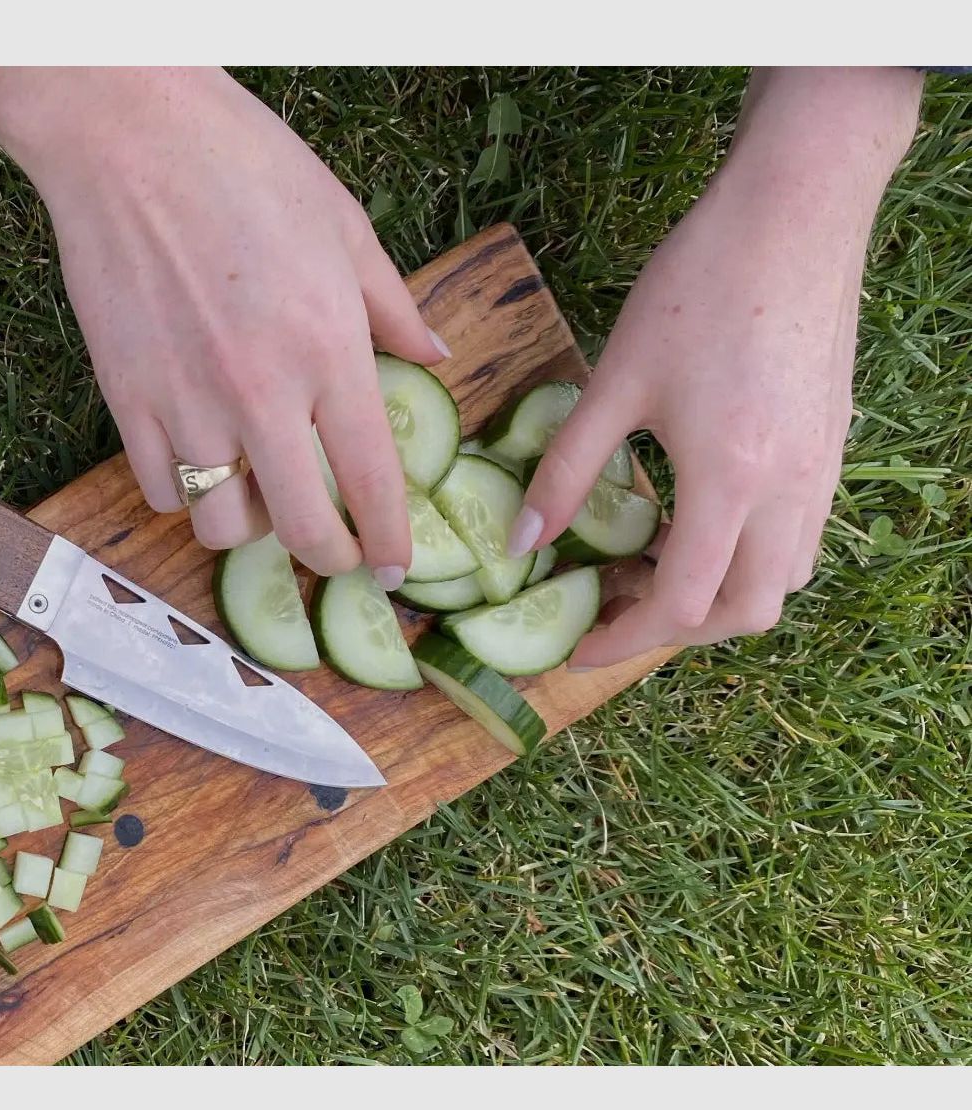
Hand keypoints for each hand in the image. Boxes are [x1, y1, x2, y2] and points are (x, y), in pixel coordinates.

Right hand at [0, 67, 446, 583]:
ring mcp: (186, 402)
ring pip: (221, 524)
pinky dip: (185, 491)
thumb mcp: (343, 225)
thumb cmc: (245, 165)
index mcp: (328, 348)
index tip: (393, 566)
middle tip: (336, 553)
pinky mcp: (125, 397)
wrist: (128, 134)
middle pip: (301, 528)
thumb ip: (391, 306)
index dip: (388, 540)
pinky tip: (199, 458)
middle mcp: (260, 393)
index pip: (372, 481)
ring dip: (249, 525)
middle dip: (329, 557)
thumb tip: (435, 356)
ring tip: (258, 492)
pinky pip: (161, 488)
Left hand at [508, 67, 922, 668]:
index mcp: (729, 478)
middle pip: (744, 613)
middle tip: (614, 609)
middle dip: (675, 631)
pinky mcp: (831, 447)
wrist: (793, 215)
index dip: (624, 641)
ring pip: (780, 581)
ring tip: (649, 565)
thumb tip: (522, 543)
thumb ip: (566, 470)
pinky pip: (799, 538)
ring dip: (717, 597)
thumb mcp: (614, 382)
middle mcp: (790, 490)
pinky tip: (696, 520)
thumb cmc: (697, 287)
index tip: (578, 649)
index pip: (682, 604)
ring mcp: (822, 471)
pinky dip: (748, 557)